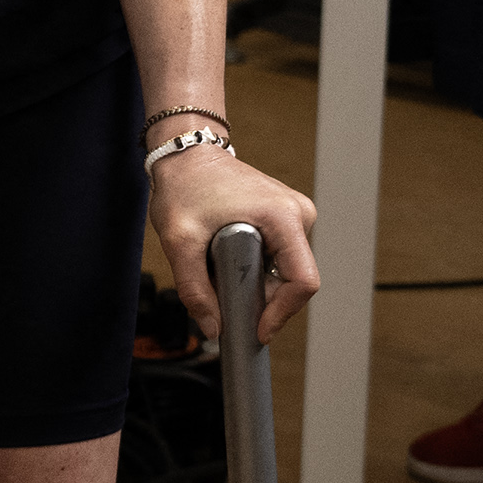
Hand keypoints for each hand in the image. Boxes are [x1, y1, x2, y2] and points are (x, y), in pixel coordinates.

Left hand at [149, 145, 321, 344]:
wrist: (186, 154)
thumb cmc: (185, 185)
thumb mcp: (180, 241)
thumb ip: (194, 289)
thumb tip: (213, 329)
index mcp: (282, 216)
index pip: (303, 280)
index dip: (282, 312)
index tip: (258, 329)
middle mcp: (297, 213)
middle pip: (294, 280)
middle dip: (263, 299)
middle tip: (224, 299)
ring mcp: (294, 215)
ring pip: (286, 272)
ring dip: (257, 284)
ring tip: (220, 272)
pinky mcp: (285, 219)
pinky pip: (279, 258)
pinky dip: (256, 271)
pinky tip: (229, 263)